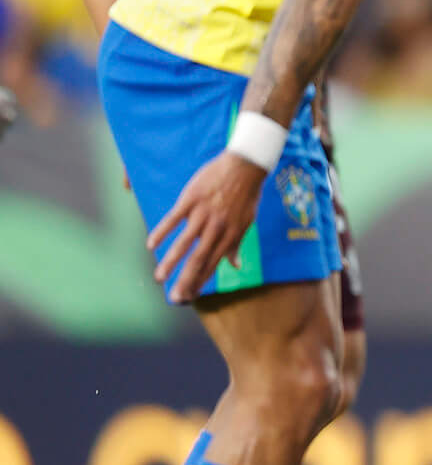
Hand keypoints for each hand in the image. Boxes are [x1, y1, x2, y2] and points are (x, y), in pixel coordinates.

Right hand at [149, 152, 265, 302]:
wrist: (245, 167)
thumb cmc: (246, 196)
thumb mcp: (247, 222)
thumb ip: (236, 245)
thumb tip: (235, 267)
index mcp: (231, 236)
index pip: (213, 264)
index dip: (201, 281)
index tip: (189, 296)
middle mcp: (217, 228)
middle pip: (198, 259)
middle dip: (186, 280)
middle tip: (174, 298)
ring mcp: (203, 214)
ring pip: (184, 243)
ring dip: (170, 262)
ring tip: (159, 278)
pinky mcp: (191, 199)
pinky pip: (173, 219)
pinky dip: (161, 232)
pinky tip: (150, 245)